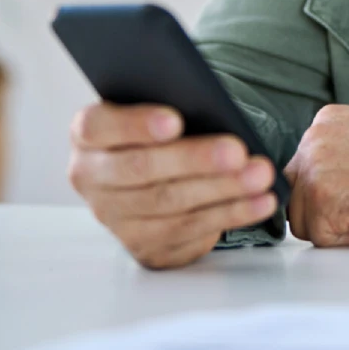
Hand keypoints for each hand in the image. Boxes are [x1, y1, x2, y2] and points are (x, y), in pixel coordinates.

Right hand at [68, 102, 279, 268]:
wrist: (156, 172)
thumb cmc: (160, 130)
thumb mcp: (156, 108)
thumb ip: (169, 102)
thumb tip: (209, 104)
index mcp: (87, 135)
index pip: (98, 127)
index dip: (135, 125)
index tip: (176, 120)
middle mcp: (92, 179)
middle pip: (140, 170)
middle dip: (194, 160)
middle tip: (237, 151)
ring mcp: (115, 218)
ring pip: (169, 205)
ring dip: (221, 191)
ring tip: (260, 175)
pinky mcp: (144, 246)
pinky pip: (190, 232)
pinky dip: (231, 214)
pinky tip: (260, 201)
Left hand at [284, 104, 348, 246]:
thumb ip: (337, 153)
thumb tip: (321, 182)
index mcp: (325, 121)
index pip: (303, 170)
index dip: (332, 189)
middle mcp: (313, 140)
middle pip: (296, 195)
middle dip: (326, 209)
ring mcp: (315, 170)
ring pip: (303, 222)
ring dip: (336, 226)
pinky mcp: (324, 202)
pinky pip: (322, 240)